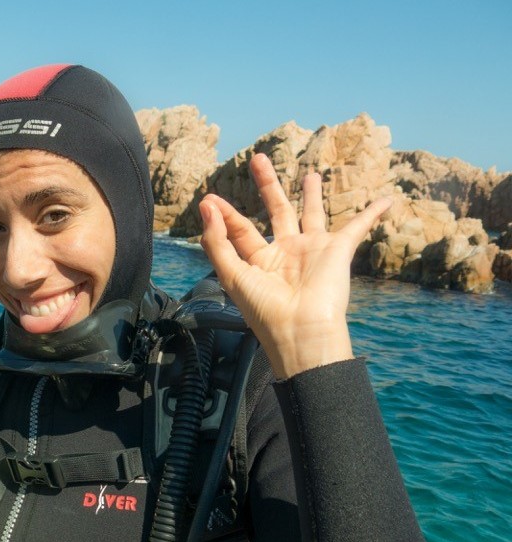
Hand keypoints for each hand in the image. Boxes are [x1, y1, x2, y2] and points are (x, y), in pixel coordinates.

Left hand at [199, 153, 391, 378]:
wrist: (301, 331)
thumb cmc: (265, 309)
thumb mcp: (232, 274)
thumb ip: (217, 241)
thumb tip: (206, 207)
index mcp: (260, 261)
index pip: (241, 230)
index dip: (225, 215)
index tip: (210, 198)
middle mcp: (286, 253)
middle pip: (276, 211)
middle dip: (268, 186)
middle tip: (258, 159)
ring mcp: (313, 251)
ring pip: (312, 213)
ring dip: (311, 194)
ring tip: (311, 174)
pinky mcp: (338, 251)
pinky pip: (359, 226)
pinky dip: (372, 213)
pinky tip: (385, 200)